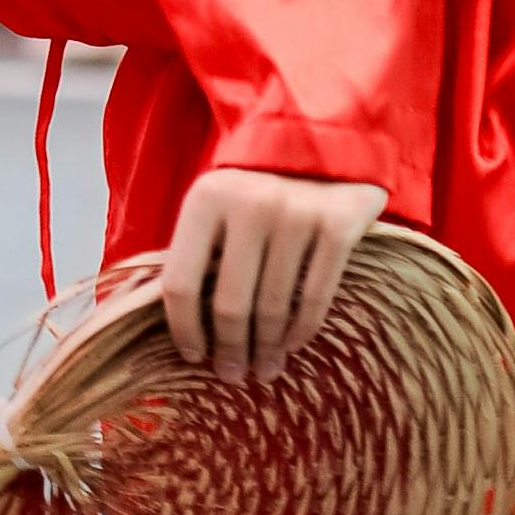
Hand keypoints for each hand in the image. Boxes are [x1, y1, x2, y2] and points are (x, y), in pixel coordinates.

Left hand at [155, 171, 387, 379]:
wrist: (323, 139)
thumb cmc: (257, 184)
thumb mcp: (216, 204)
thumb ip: (196, 250)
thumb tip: (176, 323)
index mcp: (205, 199)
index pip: (180, 283)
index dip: (184, 329)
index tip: (194, 356)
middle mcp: (249, 205)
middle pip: (228, 304)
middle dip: (229, 350)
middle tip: (232, 375)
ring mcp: (297, 214)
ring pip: (272, 307)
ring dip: (266, 349)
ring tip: (264, 369)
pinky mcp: (338, 225)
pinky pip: (315, 298)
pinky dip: (301, 331)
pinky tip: (291, 345)